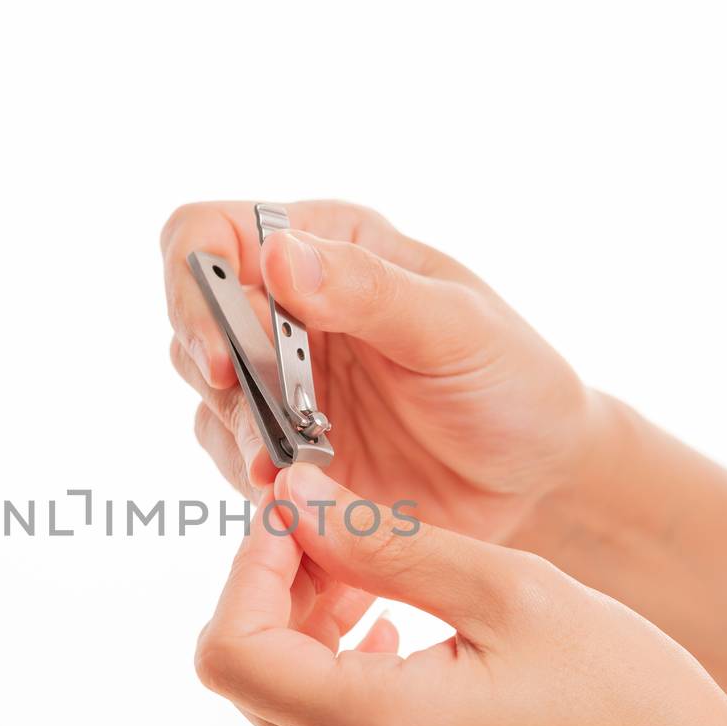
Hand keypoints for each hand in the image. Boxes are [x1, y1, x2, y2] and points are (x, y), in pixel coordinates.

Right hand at [162, 200, 592, 542]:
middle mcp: (287, 306)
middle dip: (218, 371)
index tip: (222, 350)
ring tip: (295, 468)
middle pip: (192, 317)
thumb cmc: (510, 385)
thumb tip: (279, 257)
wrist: (534, 483)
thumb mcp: (454, 327)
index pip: (210, 233)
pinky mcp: (278, 449)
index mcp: (327, 245)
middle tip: (268, 422)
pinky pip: (228, 456)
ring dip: (238, 432)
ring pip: (203, 393)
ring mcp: (277, 380)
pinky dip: (252, 476)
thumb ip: (367, 290)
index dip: (194, 281)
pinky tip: (302, 492)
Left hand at [195, 463, 726, 725]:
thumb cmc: (630, 700)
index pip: (230, 653)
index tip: (300, 521)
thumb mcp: (511, 590)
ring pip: (285, 718)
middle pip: (253, 683)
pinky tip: (408, 655)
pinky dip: (344, 697)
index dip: (248, 572)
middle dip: (281, 599)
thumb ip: (382, 541)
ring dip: (312, 646)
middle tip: (347, 543)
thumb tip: (292, 497)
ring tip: (387, 598)